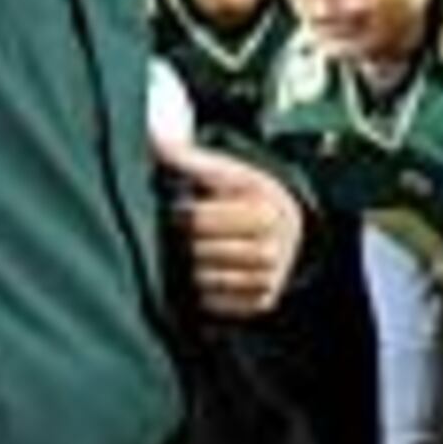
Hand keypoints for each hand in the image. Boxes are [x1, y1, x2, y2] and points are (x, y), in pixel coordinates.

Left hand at [158, 130, 303, 320]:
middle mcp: (273, 247)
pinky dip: (205, 293)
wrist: (286, 225)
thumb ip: (191, 159)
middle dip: (185, 245)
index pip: (202, 220)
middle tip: (178, 236)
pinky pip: (220, 303)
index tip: (176, 209)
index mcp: (264, 210)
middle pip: (204, 253)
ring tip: (188, 256)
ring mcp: (270, 277)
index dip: (183, 215)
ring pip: (211, 280)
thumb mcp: (226, 172)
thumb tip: (156, 139)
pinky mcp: (263, 301)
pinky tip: (201, 275)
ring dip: (192, 270)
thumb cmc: (247, 196)